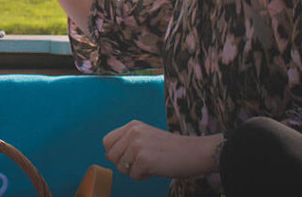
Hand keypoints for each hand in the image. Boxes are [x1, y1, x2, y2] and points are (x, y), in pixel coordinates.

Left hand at [103, 121, 221, 180]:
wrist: (193, 153)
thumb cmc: (170, 149)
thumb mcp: (146, 136)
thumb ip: (128, 141)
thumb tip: (108, 155)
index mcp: (133, 125)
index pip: (107, 141)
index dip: (114, 153)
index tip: (129, 157)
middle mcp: (133, 132)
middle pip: (111, 155)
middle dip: (123, 164)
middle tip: (141, 163)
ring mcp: (137, 145)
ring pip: (121, 167)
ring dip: (134, 171)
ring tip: (151, 164)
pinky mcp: (144, 159)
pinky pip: (133, 175)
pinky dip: (143, 177)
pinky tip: (156, 169)